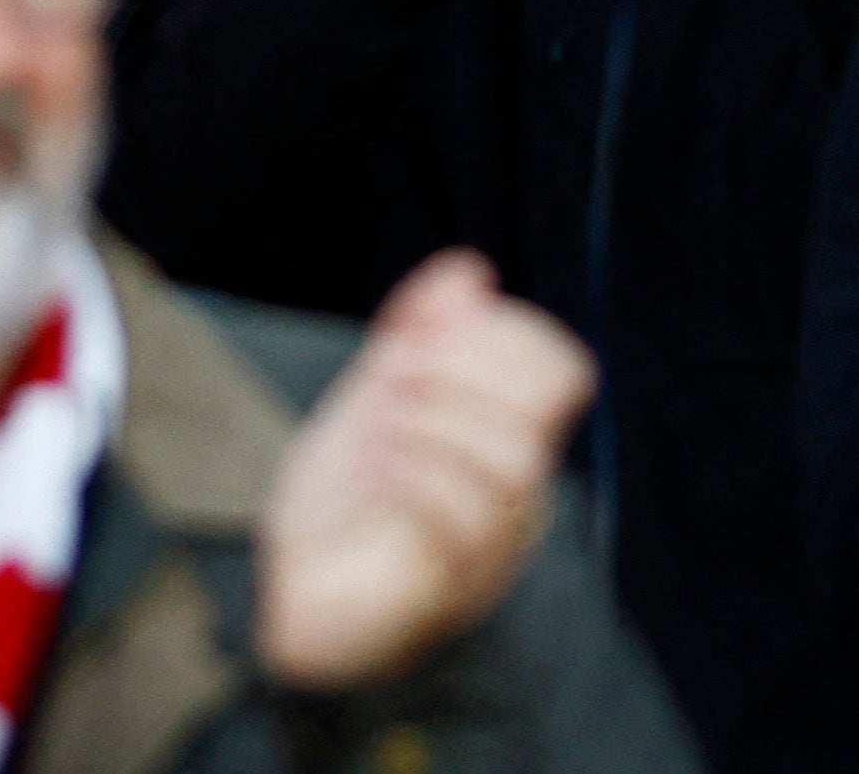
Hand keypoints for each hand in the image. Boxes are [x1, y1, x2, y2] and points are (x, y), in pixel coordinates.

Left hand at [257, 251, 591, 693]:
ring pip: (515, 464)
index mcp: (505, 433)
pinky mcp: (454, 586)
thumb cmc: (344, 497)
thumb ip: (416, 332)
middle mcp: (515, 489)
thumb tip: (469, 270)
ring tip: (385, 428)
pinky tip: (383, 472)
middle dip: (462, 370)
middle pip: (543, 411)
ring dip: (437, 425)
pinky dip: (420, 481)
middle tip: (397, 377)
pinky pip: (469, 526)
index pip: (562, 370)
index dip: (505, 331)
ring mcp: (492, 541)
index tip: (424, 333)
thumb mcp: (369, 395)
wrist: (296, 588)